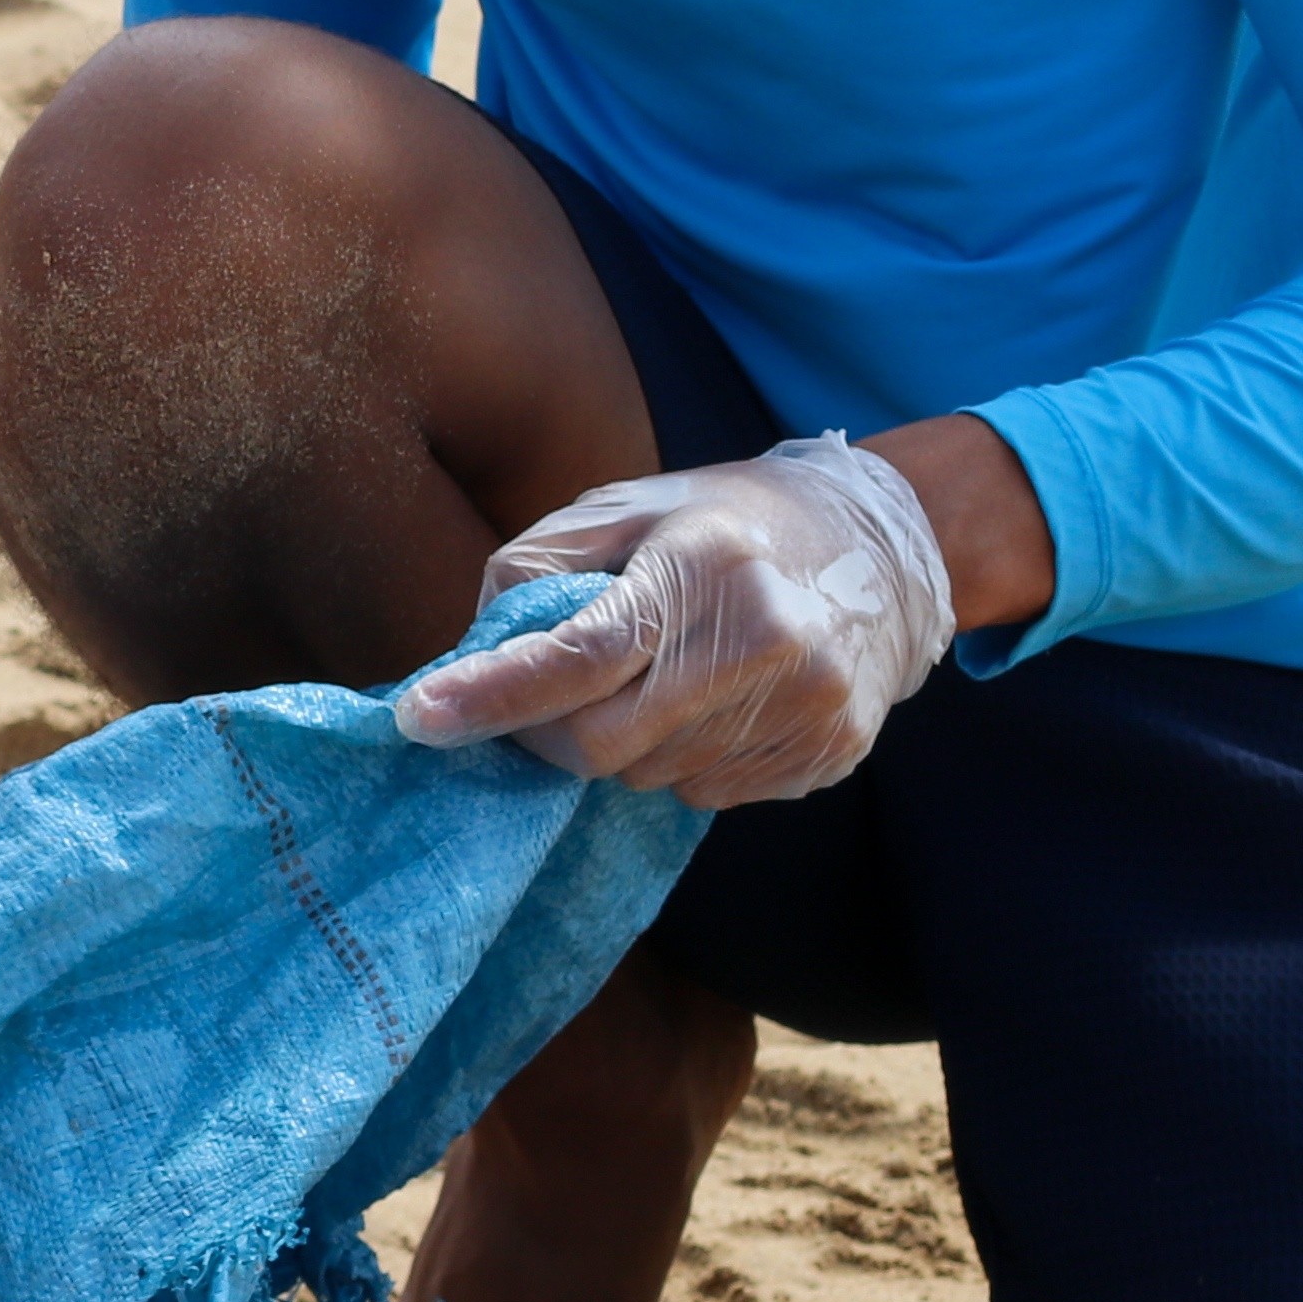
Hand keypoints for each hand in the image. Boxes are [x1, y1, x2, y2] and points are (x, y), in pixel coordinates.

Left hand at [389, 431, 955, 808]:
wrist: (884, 548)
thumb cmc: (725, 523)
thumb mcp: (627, 507)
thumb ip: (538, 568)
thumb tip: (472, 653)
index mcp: (706, 563)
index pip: (580, 653)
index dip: (492, 695)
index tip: (418, 718)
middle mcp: (766, 640)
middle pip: (604, 745)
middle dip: (547, 736)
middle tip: (541, 702)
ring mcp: (806, 706)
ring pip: (649, 778)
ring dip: (622, 744)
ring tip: (658, 678)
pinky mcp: (829, 754)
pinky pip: (705, 793)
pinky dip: (678, 761)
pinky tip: (711, 703)